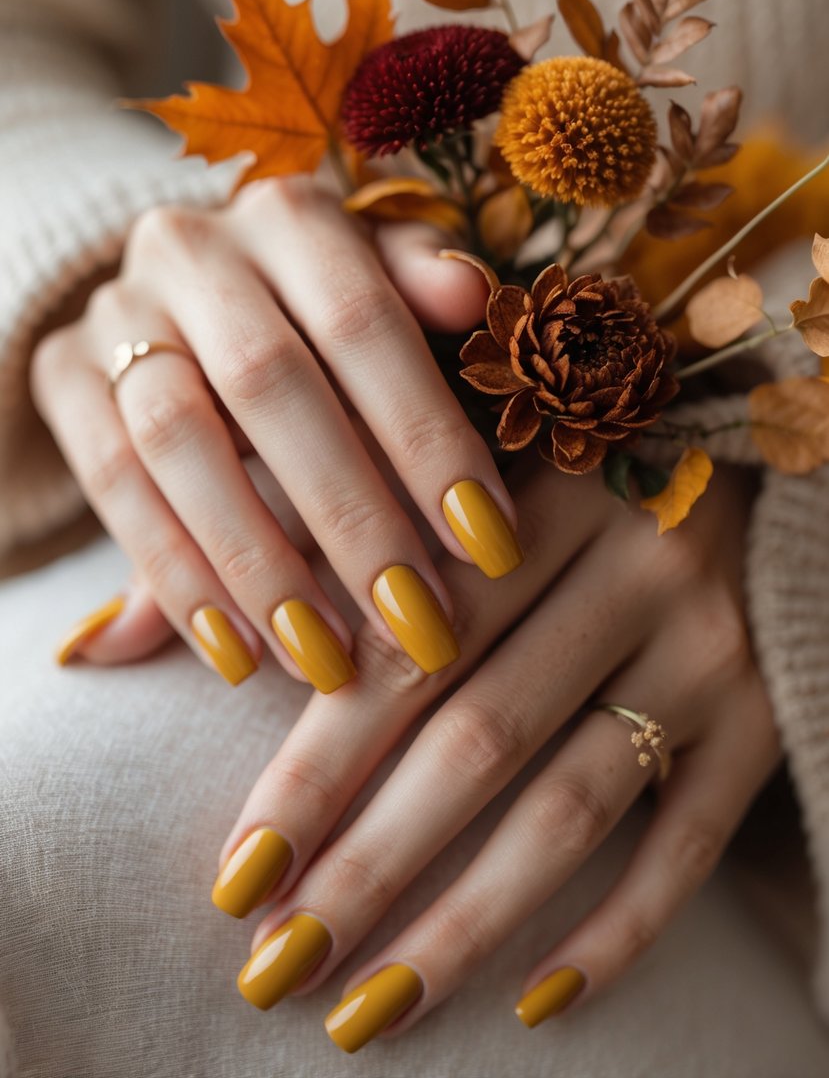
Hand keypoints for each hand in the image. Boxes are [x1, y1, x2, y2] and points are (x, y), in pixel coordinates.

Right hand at [31, 178, 520, 686]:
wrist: (183, 297)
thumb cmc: (317, 310)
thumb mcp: (381, 289)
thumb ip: (425, 291)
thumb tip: (476, 294)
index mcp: (289, 215)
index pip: (365, 324)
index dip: (428, 438)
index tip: (492, 547)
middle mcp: (191, 247)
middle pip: (269, 383)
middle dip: (352, 517)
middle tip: (419, 627)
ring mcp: (115, 311)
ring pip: (177, 440)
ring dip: (259, 563)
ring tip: (330, 661)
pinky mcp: (62, 374)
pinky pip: (111, 484)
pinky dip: (176, 577)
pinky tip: (241, 654)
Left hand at [213, 461, 778, 1051]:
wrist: (743, 454)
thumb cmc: (540, 477)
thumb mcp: (422, 475)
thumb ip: (271, 545)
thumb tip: (95, 643)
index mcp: (529, 494)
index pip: (407, 646)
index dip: (315, 768)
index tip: (236, 875)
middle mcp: (628, 565)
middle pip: (479, 740)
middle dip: (369, 866)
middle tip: (277, 966)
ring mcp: (706, 646)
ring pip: (574, 804)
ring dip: (466, 921)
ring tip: (366, 1009)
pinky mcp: (760, 715)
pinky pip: (692, 839)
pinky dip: (621, 928)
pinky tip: (534, 1002)